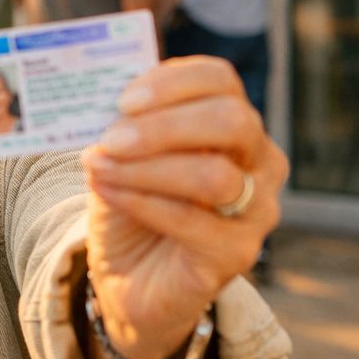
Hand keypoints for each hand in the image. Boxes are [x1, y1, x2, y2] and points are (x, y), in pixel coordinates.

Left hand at [80, 57, 285, 358]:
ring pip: (214, 176)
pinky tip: (108, 194)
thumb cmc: (131, 204)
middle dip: (165, 125)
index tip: (123, 100)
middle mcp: (259, 161)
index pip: (220, 80)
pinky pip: (194, 221)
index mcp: (231, 122)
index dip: (173, 83)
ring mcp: (256, 209)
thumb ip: (120, 125)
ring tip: (99, 168)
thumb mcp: (120, 156)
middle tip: (112, 138)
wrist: (130, 278)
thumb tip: (101, 99)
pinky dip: (143, 202)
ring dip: (147, 168)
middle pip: (232, 121)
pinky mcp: (238, 252)